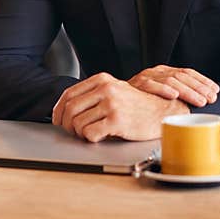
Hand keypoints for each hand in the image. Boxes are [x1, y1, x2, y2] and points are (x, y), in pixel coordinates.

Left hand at [52, 72, 189, 141]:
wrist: (161, 112)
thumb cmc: (137, 105)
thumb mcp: (115, 91)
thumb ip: (93, 95)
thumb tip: (66, 109)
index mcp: (102, 80)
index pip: (69, 94)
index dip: (59, 111)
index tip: (58, 121)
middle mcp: (106, 89)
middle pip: (70, 109)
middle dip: (66, 124)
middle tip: (72, 132)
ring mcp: (112, 104)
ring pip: (78, 123)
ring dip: (80, 133)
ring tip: (90, 133)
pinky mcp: (117, 120)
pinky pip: (90, 133)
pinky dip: (90, 138)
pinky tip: (99, 136)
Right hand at [127, 65, 217, 106]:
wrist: (114, 101)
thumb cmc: (141, 102)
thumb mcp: (161, 96)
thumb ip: (178, 95)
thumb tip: (205, 99)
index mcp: (164, 72)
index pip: (188, 72)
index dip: (202, 81)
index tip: (215, 91)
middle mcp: (156, 72)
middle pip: (182, 76)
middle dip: (199, 87)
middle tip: (210, 98)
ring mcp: (146, 77)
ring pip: (170, 80)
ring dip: (187, 91)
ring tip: (199, 100)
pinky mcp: (136, 85)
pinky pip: (151, 86)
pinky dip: (163, 89)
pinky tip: (174, 95)